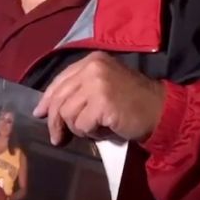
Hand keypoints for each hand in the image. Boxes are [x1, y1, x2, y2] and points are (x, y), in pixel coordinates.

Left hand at [33, 51, 165, 144]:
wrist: (160, 109)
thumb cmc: (131, 100)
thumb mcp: (103, 85)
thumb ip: (78, 90)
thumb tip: (46, 108)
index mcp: (91, 60)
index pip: (59, 80)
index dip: (47, 99)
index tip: (40, 113)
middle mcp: (92, 67)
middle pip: (60, 98)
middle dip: (55, 122)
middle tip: (57, 138)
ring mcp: (98, 84)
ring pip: (68, 113)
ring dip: (78, 128)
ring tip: (94, 128)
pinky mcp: (103, 102)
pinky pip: (82, 125)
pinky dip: (90, 133)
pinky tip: (104, 130)